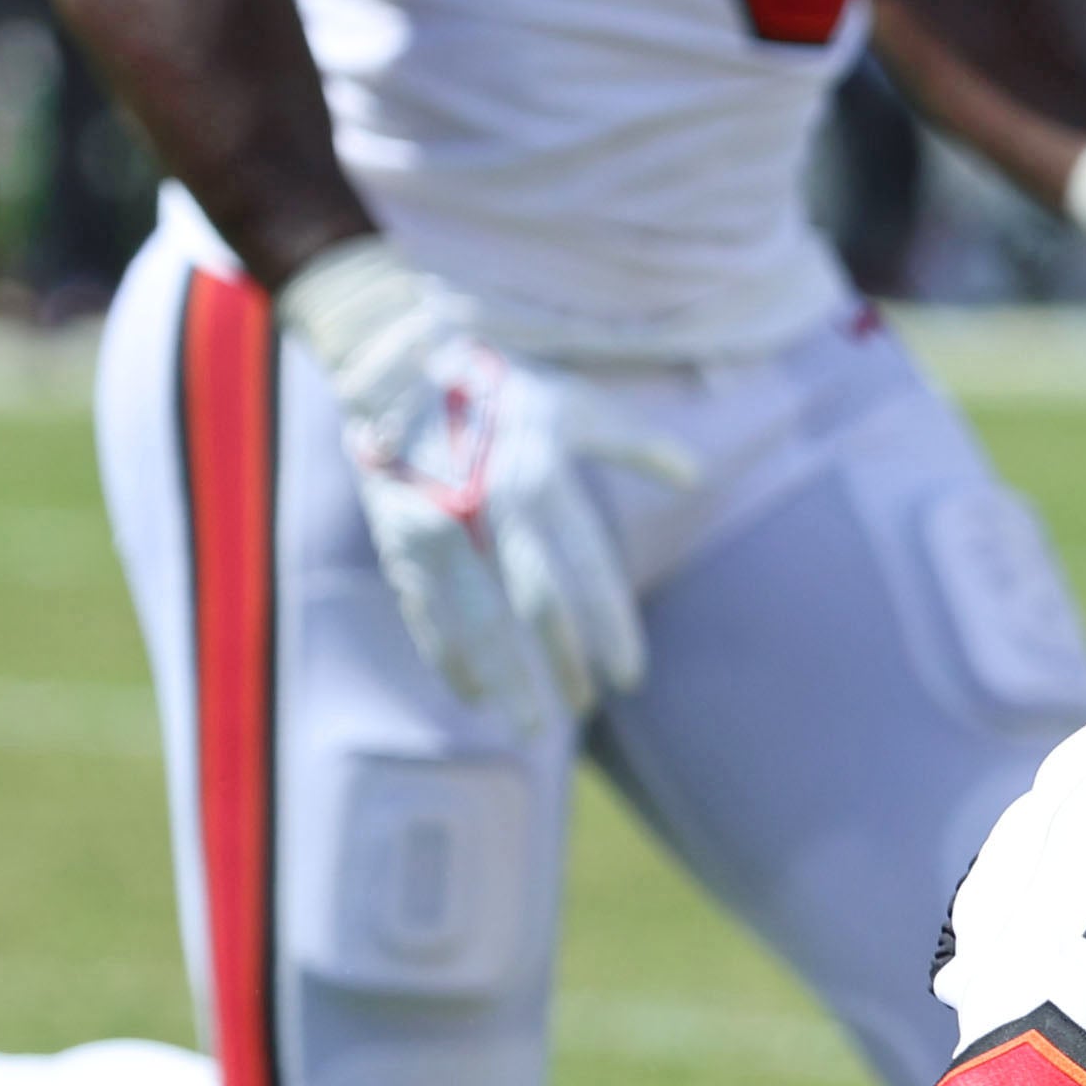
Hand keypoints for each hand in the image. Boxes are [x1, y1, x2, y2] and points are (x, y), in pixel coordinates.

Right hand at [276, 238, 694, 735]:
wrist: (389, 356)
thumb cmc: (497, 387)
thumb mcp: (569, 403)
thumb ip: (634, 443)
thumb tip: (696, 476)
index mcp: (537, 473)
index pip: (586, 568)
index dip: (610, 627)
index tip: (631, 676)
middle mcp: (487, 502)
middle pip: (533, 604)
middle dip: (561, 664)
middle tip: (585, 707)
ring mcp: (436, 523)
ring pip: (474, 619)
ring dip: (504, 680)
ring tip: (530, 729)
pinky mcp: (397, 538)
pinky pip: (425, 613)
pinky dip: (450, 658)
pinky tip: (476, 695)